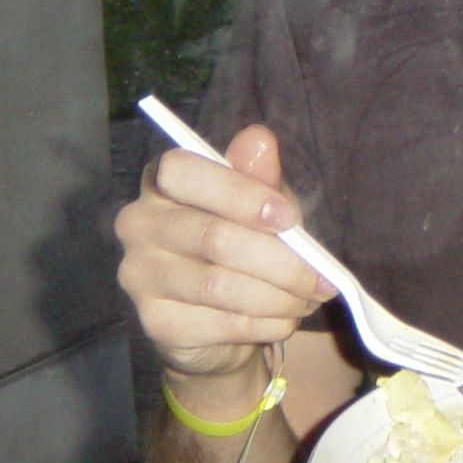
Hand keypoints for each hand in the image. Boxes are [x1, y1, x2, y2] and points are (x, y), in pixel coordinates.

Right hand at [114, 124, 333, 381]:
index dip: (239, 193)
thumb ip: (259, 177)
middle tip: (322, 277)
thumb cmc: (243, 246)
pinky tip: (285, 319)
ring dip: (279, 296)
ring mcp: (140, 275)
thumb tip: (258, 139)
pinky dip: (267, 323)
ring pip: (221, 286)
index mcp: (163, 182)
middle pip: (214, 237)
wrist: (218, 324)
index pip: (184, 172)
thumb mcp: (260, 205)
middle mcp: (139, 224)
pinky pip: (224, 323)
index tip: (288, 218)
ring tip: (309, 299)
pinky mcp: (156, 322)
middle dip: (282, 261)